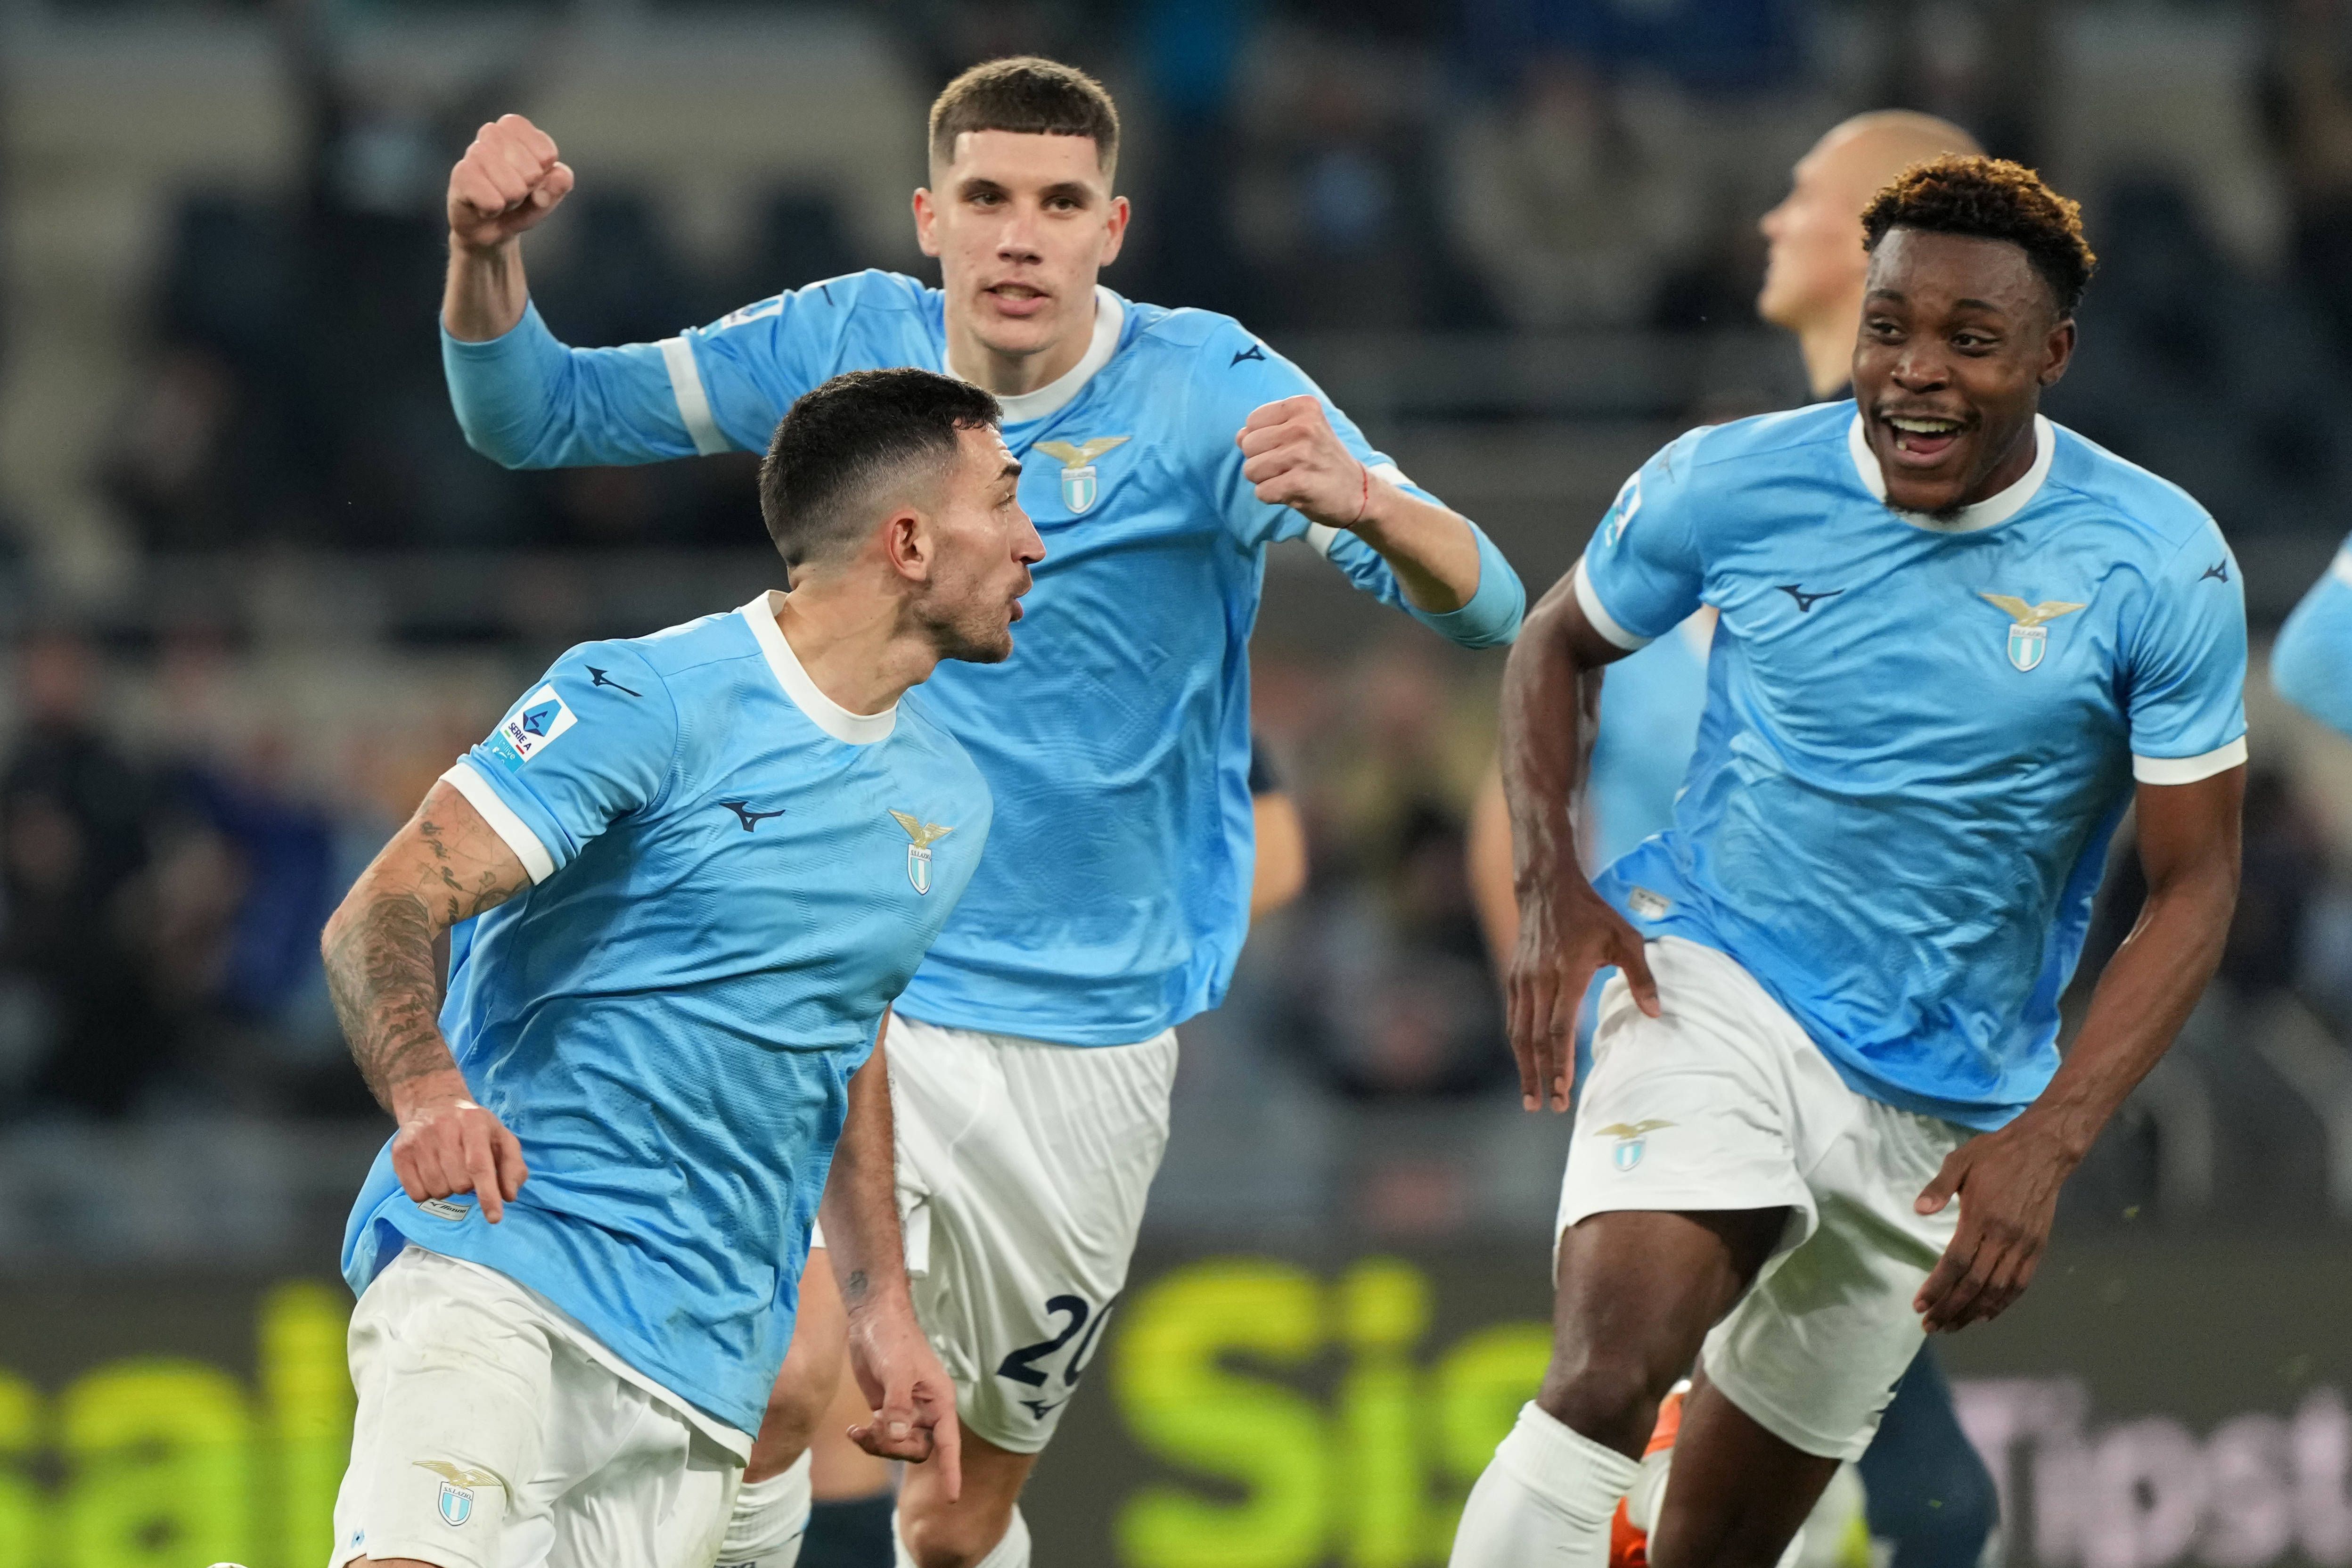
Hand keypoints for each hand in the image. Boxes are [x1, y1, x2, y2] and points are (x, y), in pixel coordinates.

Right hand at [390, 1070, 528, 1222]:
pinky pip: (416, 1194)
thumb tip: (509, 1195)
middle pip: (459, 1183)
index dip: (488, 1195)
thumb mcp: (501, 1138)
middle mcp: (443, 1129)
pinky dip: (427, 1192)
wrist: (433, 1104)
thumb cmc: (474, 1126)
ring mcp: (418, 1141)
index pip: (480, 1166)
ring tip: (449, 1169)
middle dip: (468, 1186)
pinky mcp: (399, 1153)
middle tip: (466, 1170)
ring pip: (438, 1191)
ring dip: (448, 1189)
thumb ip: (513, 1166)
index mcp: (474, 1123)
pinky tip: (432, 1173)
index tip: (494, 1218)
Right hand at [448, 114, 574, 254]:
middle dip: (527, 191)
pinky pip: (493, 201)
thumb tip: (558, 176)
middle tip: (513, 193)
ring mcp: (474, 151)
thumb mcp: (548, 195)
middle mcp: (493, 133)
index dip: (544, 175)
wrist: (490, 228)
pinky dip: (493, 210)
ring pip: (514, 189)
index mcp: (516, 128)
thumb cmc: (521, 203)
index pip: (546, 153)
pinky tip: (484, 206)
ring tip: (499, 198)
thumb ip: (560, 183)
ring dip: (510, 202)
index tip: (533, 179)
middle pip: (532, 173)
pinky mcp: (460, 174)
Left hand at [845, 1299, 961, 1500]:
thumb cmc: (893, 1338)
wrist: (873, 1320)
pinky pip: (882, 1438)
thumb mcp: (897, 1370)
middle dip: (895, 1448)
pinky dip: (866, 1439)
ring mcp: (906, 1412)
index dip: (950, 1470)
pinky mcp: (887, 1411)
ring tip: (858, 1430)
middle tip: (874, 1430)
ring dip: (878, 1445)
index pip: (948, 1443)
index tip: (951, 1497)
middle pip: (919, 1450)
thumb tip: (897, 1435)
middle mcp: (926, 1410)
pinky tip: (852, 1431)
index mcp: (939, 1401)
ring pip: (898, 1447)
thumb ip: (898, 1405)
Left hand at [1237, 395, 1377, 529]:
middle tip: (1289, 466)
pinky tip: (1293, 492)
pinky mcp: (1299, 483)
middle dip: (1261, 460)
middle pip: (1247, 445)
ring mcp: (1301, 454)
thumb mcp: (1303, 431)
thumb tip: (1239, 436)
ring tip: (1291, 478)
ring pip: (1250, 470)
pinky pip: (1261, 492)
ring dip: (1266, 480)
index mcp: (1303, 407)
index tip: (1287, 447)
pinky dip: (1272, 497)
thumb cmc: (1324, 460)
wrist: (1359, 492)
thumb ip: (1268, 428)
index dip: (1263, 440)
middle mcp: (1303, 426)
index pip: (1252, 421)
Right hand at [1507, 880, 1657, 1111]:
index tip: (1564, 1091)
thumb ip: (1641, 977)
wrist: (1546, 887)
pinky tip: (1525, 1062)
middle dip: (1541, 1076)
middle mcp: (1539, 980)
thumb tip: (1656, 1014)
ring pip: (1519, 1032)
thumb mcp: (1625, 938)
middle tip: (1547, 1107)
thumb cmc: (1591, 914)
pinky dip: (1518, 1045)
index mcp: (1567, 973)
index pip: (1559, 1029)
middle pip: (1535, 1039)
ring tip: (1531, 1097)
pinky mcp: (1514, 978)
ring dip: (1525, 1067)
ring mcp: (1522, 979)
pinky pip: (1514, 1018)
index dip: (1560, 1064)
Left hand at [1912, 1112, 2075, 1331]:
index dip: (1937, 1287)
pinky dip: (2003, 1303)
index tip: (1919, 1305)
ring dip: (1974, 1312)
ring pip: (1998, 1289)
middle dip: (1950, 1308)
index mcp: (1981, 1216)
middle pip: (1975, 1283)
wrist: (2043, 1150)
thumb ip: (1938, 1187)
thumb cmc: (1995, 1154)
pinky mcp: (2039, 1248)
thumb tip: (1918, 1211)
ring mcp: (2024, 1244)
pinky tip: (1985, 1314)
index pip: (1956, 1262)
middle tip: (1930, 1326)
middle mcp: (2004, 1236)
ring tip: (1952, 1326)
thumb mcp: (1960, 1160)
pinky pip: (2020, 1284)